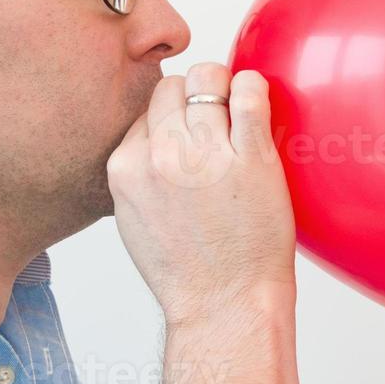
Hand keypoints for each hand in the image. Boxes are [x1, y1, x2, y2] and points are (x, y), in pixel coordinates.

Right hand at [107, 63, 295, 324]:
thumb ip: (139, 171)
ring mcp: (205, 155)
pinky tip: (258, 98)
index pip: (147, 108)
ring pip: (208, 80)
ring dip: (226, 89)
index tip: (193, 131)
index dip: (174, 115)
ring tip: (241, 112)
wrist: (225, 304)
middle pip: (175, 85)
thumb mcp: (134, 217)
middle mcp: (160, 155)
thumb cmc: (187, 271)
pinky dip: (254, 86)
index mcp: (126, 166)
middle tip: (220, 117)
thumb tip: (153, 135)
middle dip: (198, 94)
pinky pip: (249, 93)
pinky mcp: (250, 158)